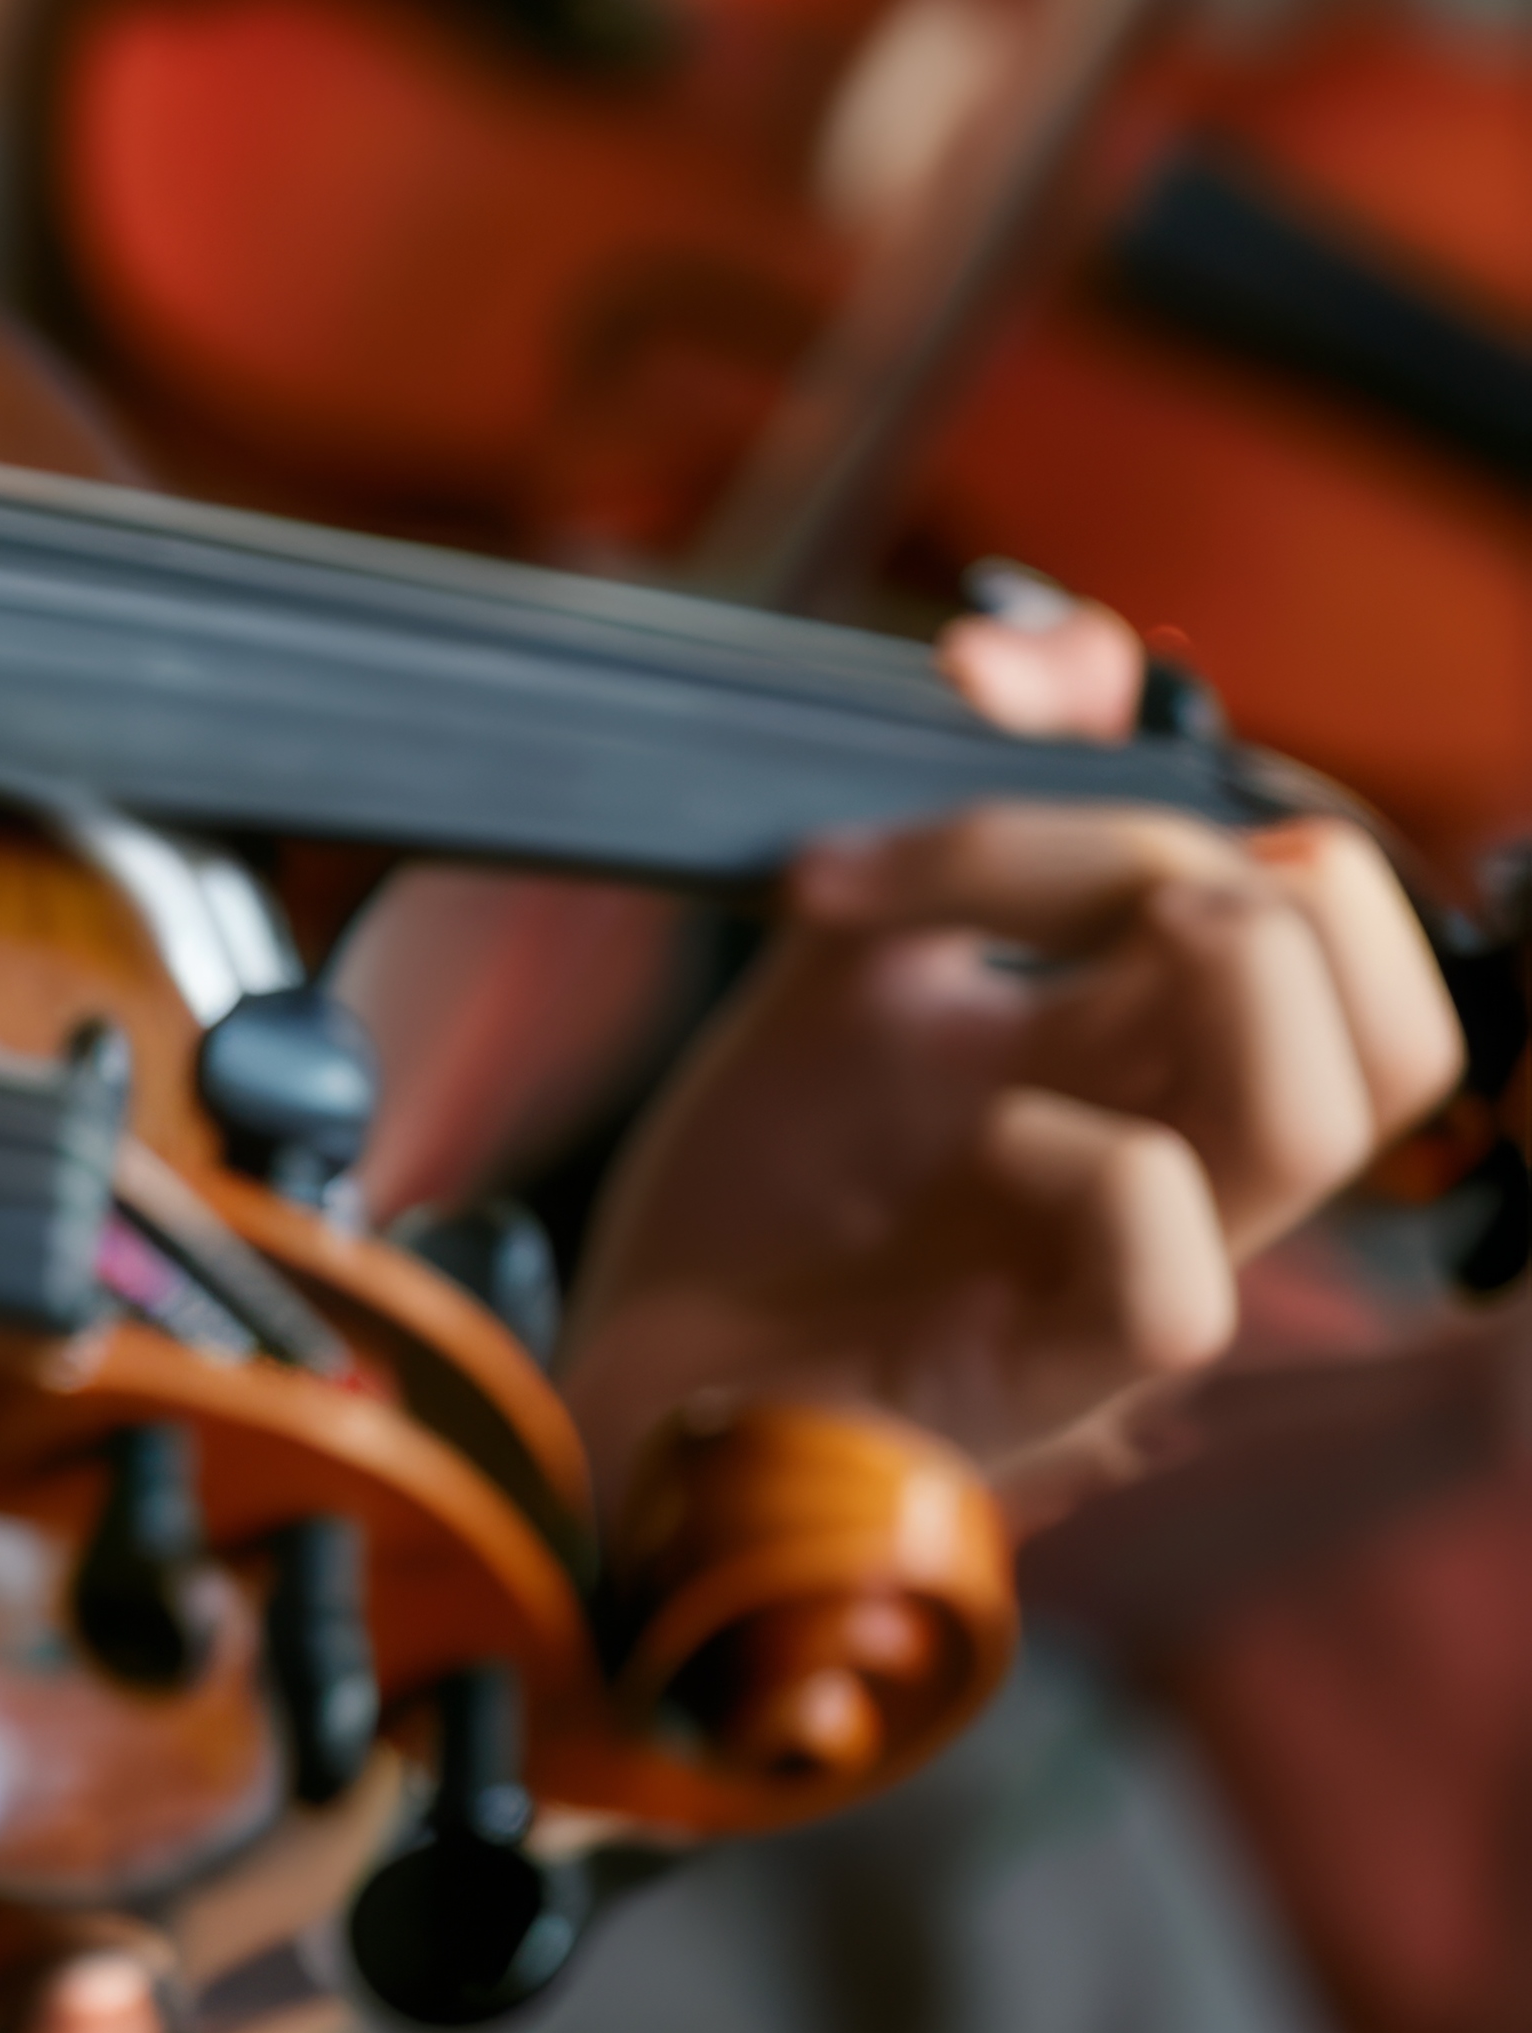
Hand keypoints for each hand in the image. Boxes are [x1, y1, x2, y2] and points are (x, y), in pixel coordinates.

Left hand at [566, 795, 1462, 1492]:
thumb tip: (1060, 656)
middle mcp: (1183, 1159)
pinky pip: (1175, 1278)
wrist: (629, 1367)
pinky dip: (1081, 1161)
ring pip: (1334, 1115)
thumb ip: (958, 833)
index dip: (1182, 789)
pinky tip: (974, 1140)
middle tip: (1045, 875)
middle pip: (1402, 1012)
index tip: (968, 729)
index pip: (1320, 914)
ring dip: (1207, 984)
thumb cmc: (762, 1202)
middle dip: (1248, 877)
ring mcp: (1139, 1271)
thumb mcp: (844, 962)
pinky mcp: (1059, 1376)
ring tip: (1028, 967)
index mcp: (1152, 1062)